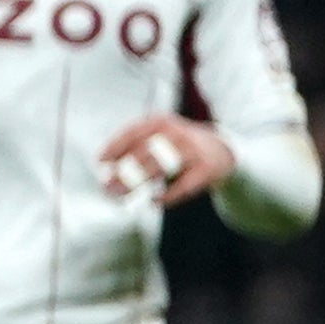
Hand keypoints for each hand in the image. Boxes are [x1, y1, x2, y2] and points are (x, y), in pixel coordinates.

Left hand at [97, 113, 236, 208]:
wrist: (224, 150)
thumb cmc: (180, 145)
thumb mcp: (160, 136)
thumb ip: (136, 147)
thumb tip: (107, 168)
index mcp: (162, 122)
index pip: (134, 132)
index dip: (115, 146)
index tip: (100, 161)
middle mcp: (177, 133)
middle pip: (144, 153)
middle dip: (124, 171)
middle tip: (108, 186)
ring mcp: (193, 151)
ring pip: (161, 168)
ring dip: (140, 184)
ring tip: (123, 195)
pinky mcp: (206, 170)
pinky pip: (183, 186)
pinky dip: (167, 196)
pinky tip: (153, 201)